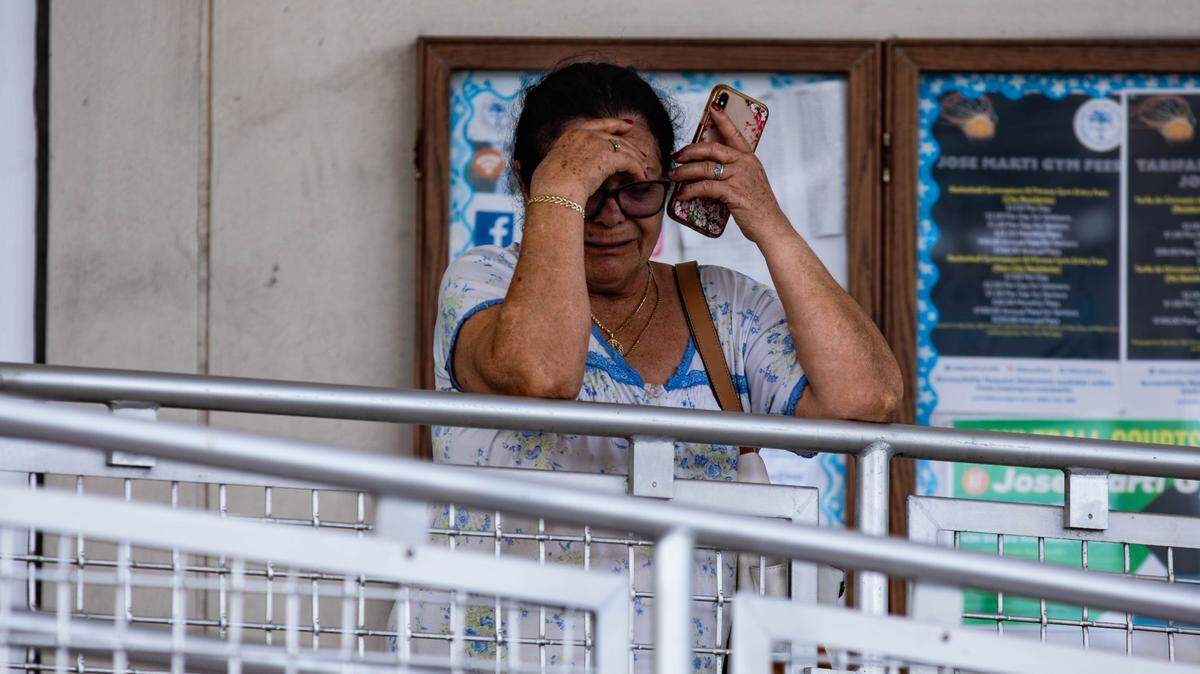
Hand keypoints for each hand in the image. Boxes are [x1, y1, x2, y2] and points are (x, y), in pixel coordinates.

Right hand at [528, 118, 650, 205]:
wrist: (554, 191)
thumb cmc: (548, 186)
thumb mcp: (552, 165)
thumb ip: (563, 161)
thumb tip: (561, 170)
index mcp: (571, 134)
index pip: (598, 124)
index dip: (615, 124)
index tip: (627, 125)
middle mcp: (586, 134)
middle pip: (615, 138)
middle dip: (631, 146)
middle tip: (641, 155)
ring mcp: (597, 143)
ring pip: (625, 149)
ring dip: (637, 160)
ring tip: (644, 169)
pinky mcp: (609, 157)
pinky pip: (629, 162)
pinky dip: (637, 170)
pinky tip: (641, 177)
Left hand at [669, 106, 789, 244]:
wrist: (770, 226)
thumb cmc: (758, 207)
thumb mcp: (750, 183)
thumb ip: (734, 173)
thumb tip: (710, 171)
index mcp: (749, 159)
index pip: (734, 134)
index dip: (723, 119)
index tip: (713, 108)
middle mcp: (744, 164)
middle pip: (711, 149)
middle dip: (690, 151)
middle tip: (676, 155)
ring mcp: (739, 177)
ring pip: (704, 168)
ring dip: (684, 172)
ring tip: (673, 175)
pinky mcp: (733, 193)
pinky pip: (705, 187)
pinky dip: (690, 190)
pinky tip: (682, 195)